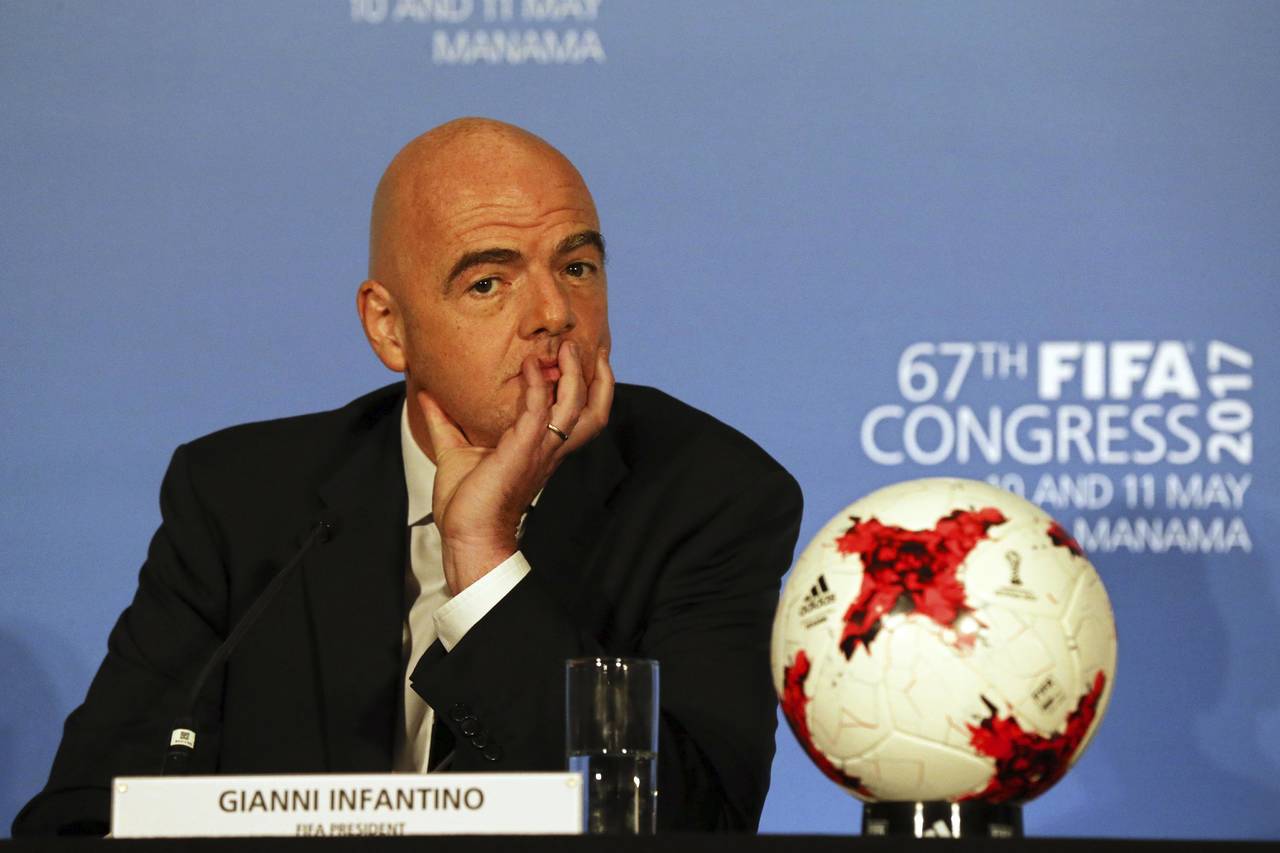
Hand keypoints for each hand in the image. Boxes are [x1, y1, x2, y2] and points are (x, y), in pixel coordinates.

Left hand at [419, 341, 613, 593]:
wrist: (467, 535)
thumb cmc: (466, 503)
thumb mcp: (455, 452)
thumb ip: (445, 422)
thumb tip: (427, 395)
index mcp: (541, 449)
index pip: (577, 414)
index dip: (584, 386)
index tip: (576, 358)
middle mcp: (549, 448)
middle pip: (592, 409)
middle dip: (598, 377)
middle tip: (589, 347)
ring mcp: (540, 449)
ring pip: (577, 405)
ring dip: (576, 373)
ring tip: (569, 347)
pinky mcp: (523, 449)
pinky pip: (540, 409)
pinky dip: (537, 383)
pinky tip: (529, 364)